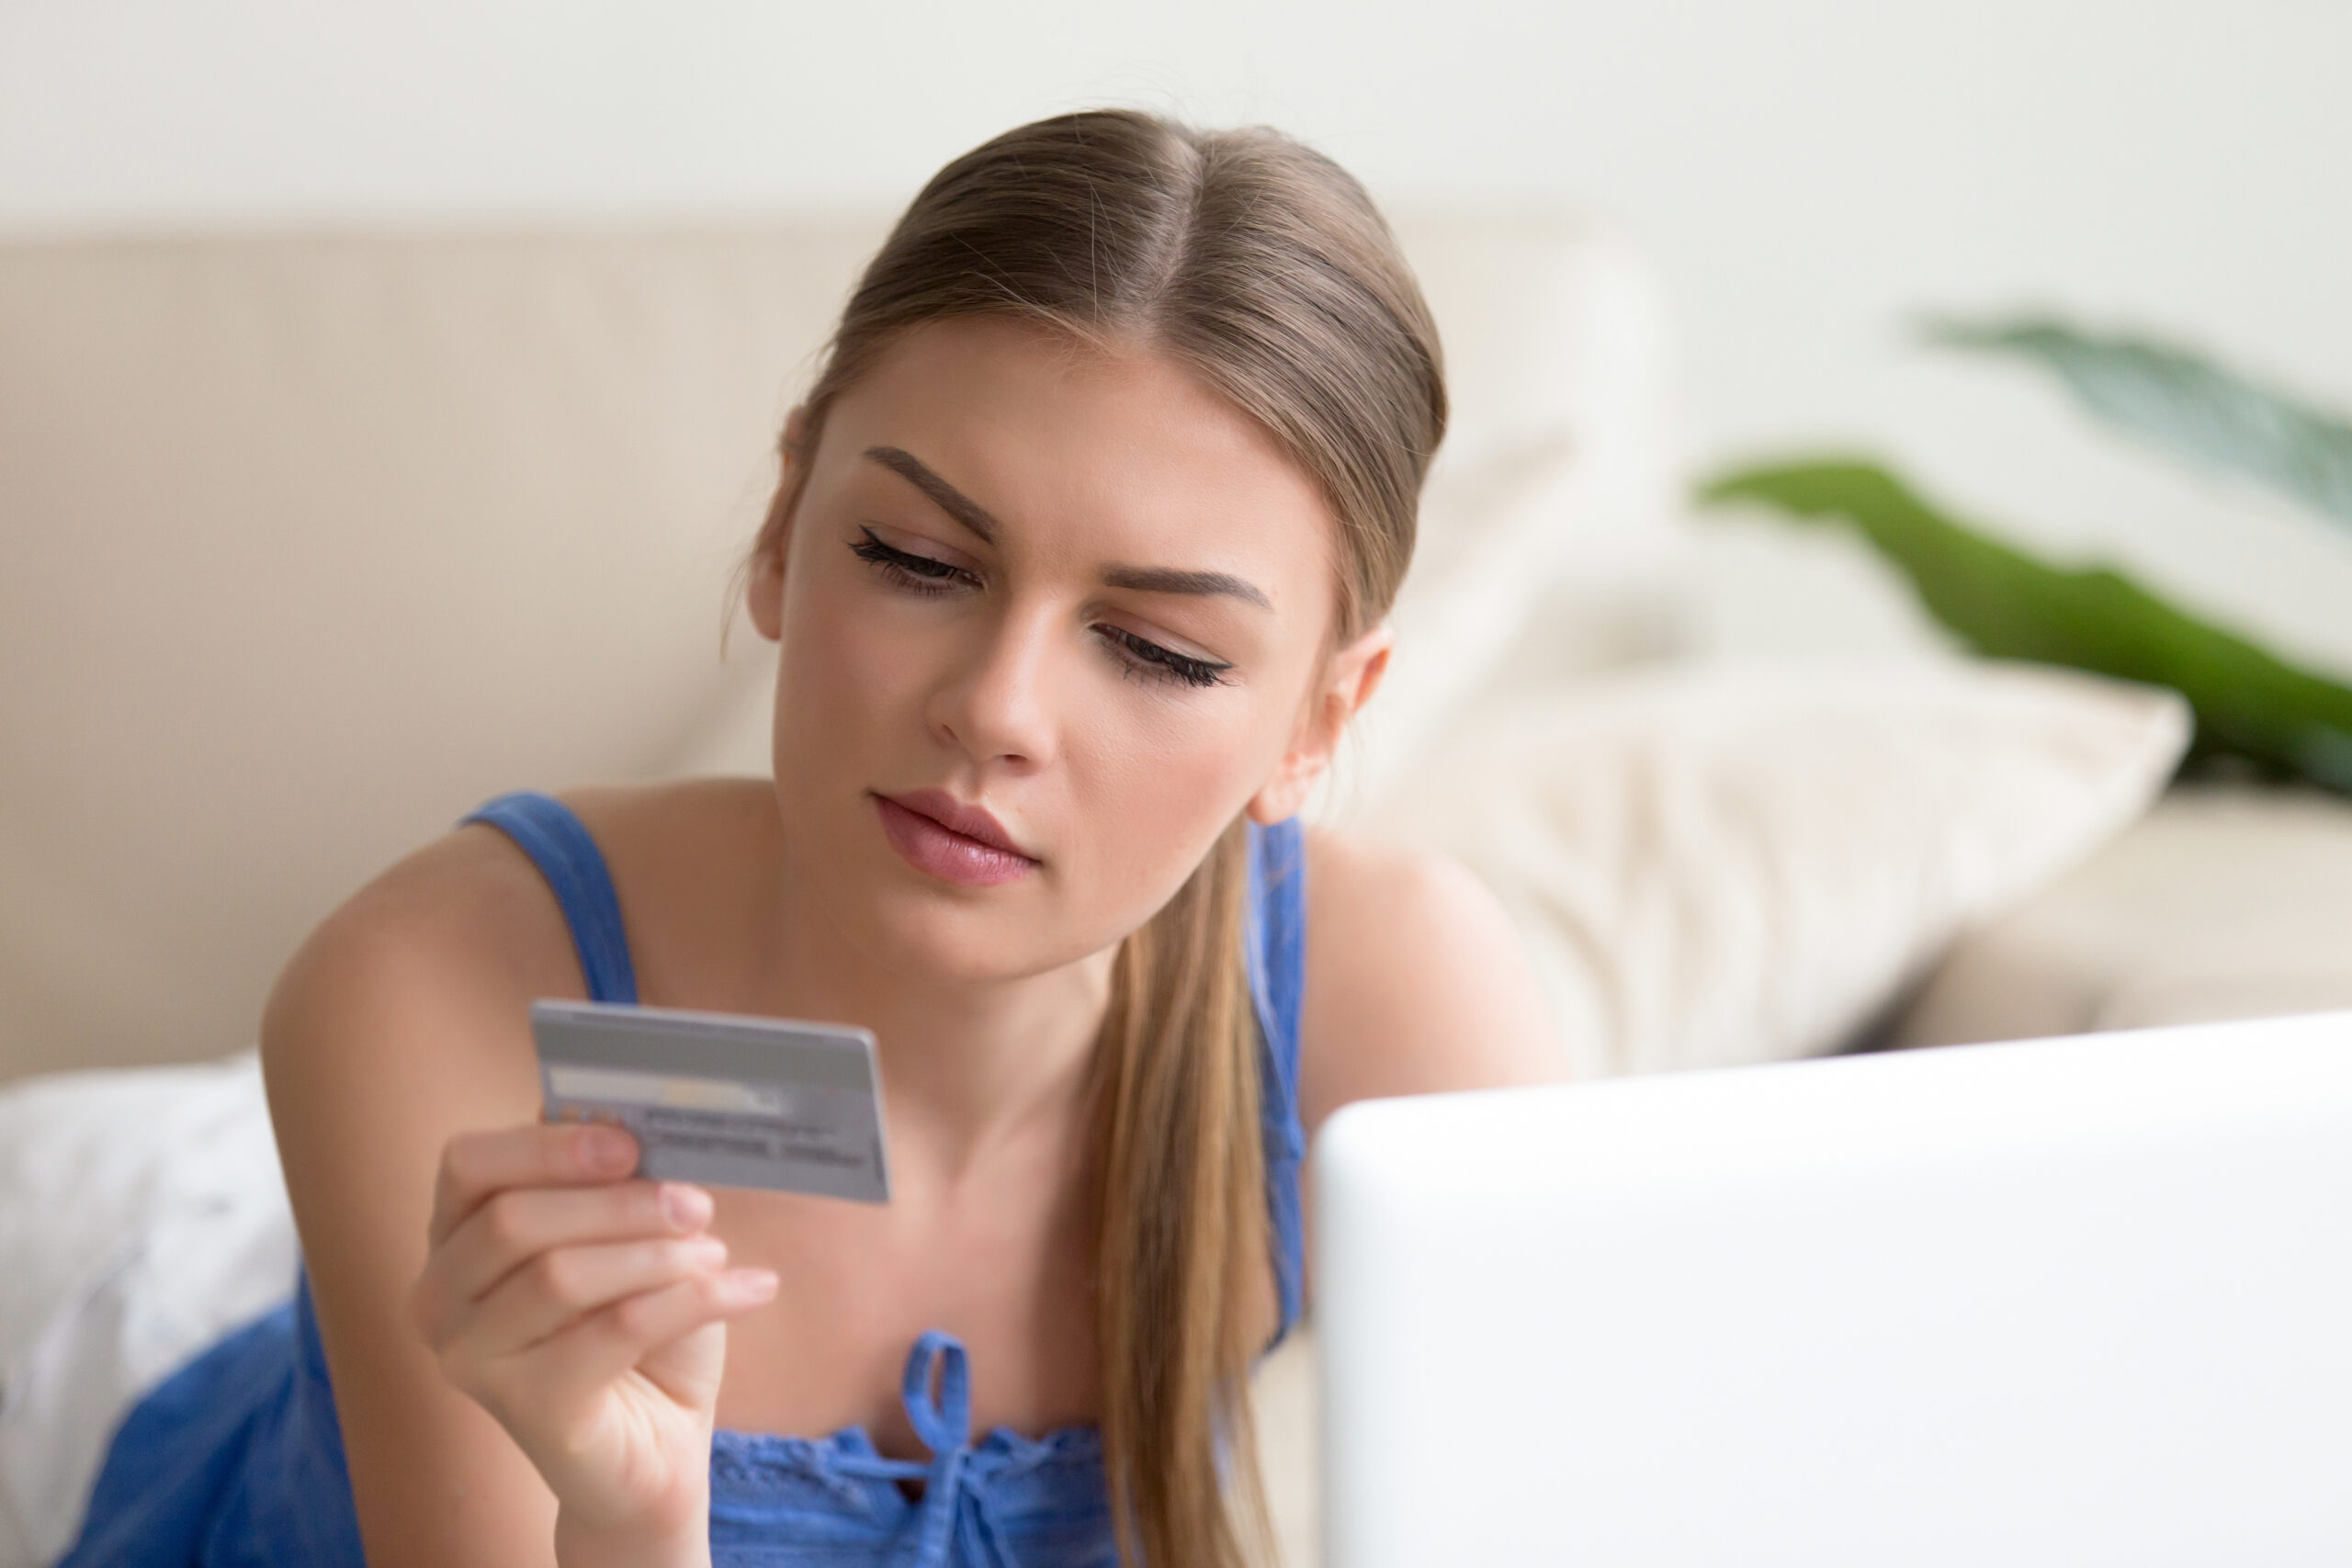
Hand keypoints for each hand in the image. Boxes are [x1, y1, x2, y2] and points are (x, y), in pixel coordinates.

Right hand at [410, 1122, 778, 1556]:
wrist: (658, 1446)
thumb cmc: (638, 1328)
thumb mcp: (629, 1236)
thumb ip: (614, 1177)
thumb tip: (626, 1110)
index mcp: (454, 1239)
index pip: (467, 1165)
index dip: (547, 1145)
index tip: (630, 1143)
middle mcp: (440, 1300)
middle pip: (515, 1220)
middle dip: (621, 1202)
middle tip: (697, 1204)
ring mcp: (472, 1361)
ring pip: (561, 1276)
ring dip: (659, 1255)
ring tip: (717, 1255)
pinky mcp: (528, 1410)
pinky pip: (615, 1331)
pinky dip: (694, 1299)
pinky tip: (750, 1287)